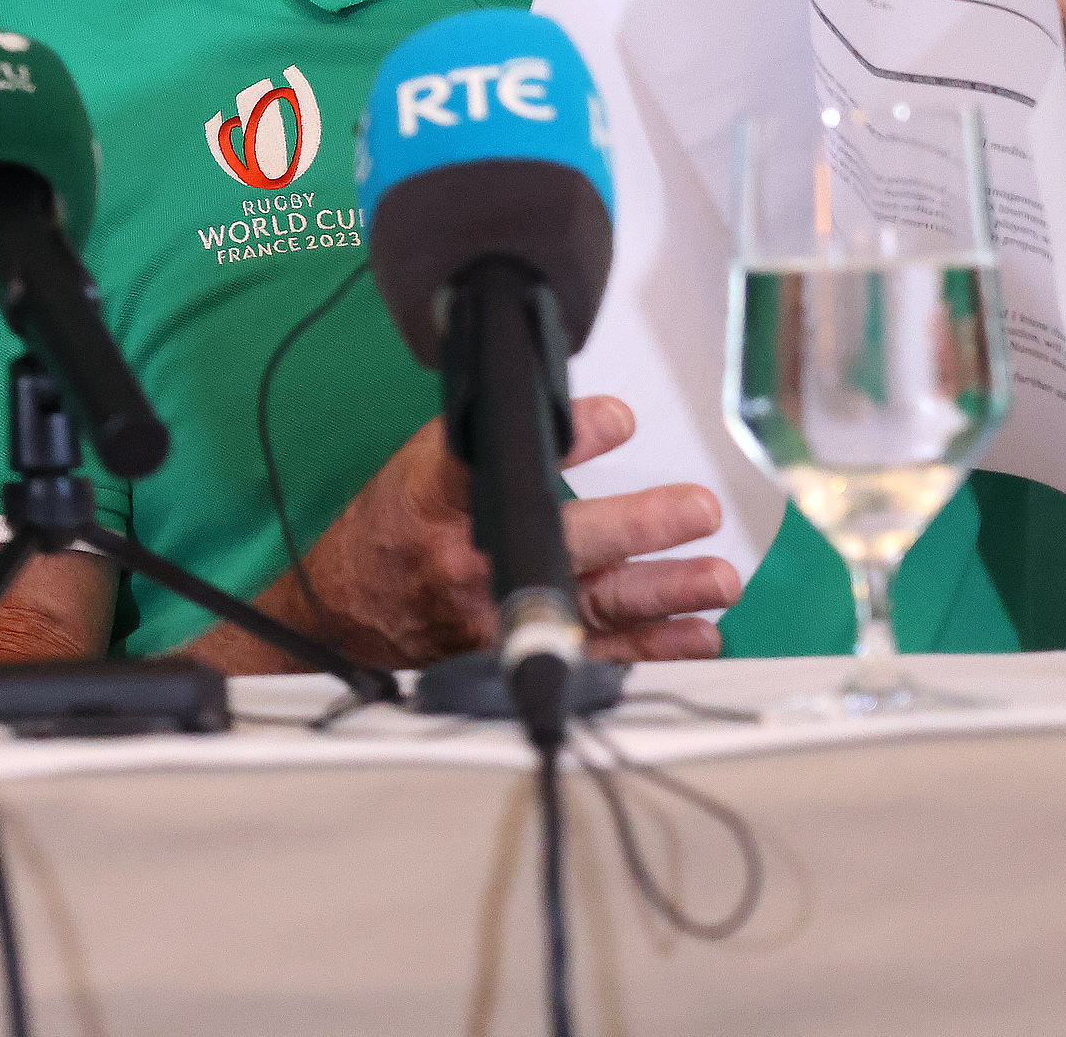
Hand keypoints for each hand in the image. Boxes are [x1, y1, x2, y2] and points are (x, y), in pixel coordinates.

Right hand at [284, 395, 738, 667]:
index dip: (566, 439)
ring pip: (593, 604)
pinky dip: (653, 645)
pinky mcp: (521, 651)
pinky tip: (700, 633)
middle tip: (696, 509)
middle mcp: (471, 561)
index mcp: (438, 501)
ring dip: (663, 592)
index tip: (618, 418)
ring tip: (717, 579)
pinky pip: (597, 653)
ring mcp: (499, 615)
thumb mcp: (422, 466)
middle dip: (637, 527)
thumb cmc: (393, 529)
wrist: (348, 613)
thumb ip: (490, 442)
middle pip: (563, 543)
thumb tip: (569, 413)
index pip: (501, 461)